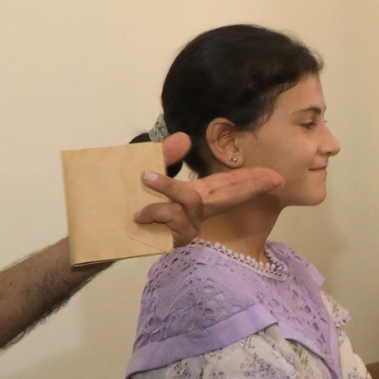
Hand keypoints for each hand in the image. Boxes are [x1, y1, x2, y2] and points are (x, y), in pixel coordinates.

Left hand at [134, 132, 285, 247]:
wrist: (103, 233)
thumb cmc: (124, 202)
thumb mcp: (143, 170)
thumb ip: (164, 156)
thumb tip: (184, 138)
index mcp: (195, 196)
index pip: (228, 185)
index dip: (251, 180)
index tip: (275, 176)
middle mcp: (196, 212)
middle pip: (229, 196)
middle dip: (252, 185)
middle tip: (275, 178)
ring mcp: (187, 228)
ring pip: (191, 202)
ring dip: (169, 187)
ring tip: (145, 179)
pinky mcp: (174, 240)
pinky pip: (172, 216)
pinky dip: (154, 210)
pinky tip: (139, 215)